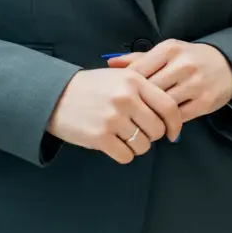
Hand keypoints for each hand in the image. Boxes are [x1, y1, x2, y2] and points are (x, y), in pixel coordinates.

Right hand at [45, 67, 181, 163]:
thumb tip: (168, 114)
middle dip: (151, 135)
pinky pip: (126, 156)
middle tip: (139, 131)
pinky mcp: (100, 136)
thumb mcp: (119, 76)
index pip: (168, 106)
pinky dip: (123, 154)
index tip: (173, 133)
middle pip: (157, 129)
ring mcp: (113, 118)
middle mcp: (127, 98)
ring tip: (123, 136)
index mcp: (135, 80)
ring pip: (143, 145)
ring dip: (136, 146)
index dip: (175, 123)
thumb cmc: (92, 87)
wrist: (56, 95)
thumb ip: (144, 89)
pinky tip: (113, 144)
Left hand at [108, 40, 231, 121]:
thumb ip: (140, 59)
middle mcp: (182, 64)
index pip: (138, 70)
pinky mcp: (205, 102)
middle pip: (149, 90)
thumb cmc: (189, 58)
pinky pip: (179, 117)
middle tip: (128, 114)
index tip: (120, 97)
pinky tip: (161, 126)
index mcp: (169, 49)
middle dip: (138, 104)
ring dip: (152, 116)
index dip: (126, 87)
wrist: (228, 64)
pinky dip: (168, 124)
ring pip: (163, 106)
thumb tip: (110, 63)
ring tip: (142, 122)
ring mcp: (195, 84)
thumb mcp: (167, 52)